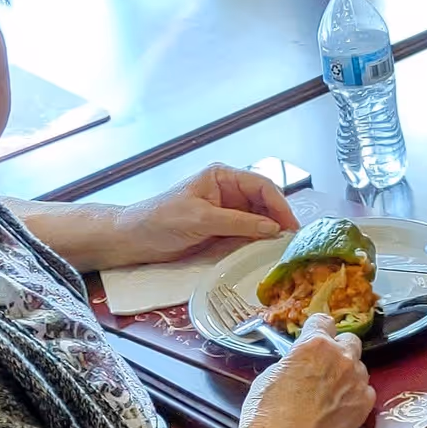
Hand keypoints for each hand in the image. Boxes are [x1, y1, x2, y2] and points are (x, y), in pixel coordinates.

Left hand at [113, 165, 296, 264]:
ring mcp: (227, 210)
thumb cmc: (161, 220)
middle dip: (279, 218)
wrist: (135, 239)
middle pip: (264, 201)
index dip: (279, 204)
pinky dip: (259, 240)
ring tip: (283, 247)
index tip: (291, 225)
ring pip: (259, 218)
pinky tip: (267, 250)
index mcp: (222, 177)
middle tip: (292, 240)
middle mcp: (228, 191)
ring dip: (271, 230)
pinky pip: (248, 232)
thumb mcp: (201, 219)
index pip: (261, 186)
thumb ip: (238, 222)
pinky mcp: (223, 228)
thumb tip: (273, 228)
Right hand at [235, 314, 375, 427]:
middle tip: (322, 366)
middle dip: (336, 349)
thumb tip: (299, 359)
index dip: (316, 329)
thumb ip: (292, 361)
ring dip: (346, 373)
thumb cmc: (264, 418)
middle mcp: (341, 358)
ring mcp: (357, 382)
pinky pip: (364, 390)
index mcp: (314, 345)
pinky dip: (354, 394)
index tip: (314, 336)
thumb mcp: (268, 377)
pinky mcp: (365, 405)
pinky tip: (337, 408)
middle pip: (348, 340)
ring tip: (328, 392)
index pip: (323, 321)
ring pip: (358, 366)